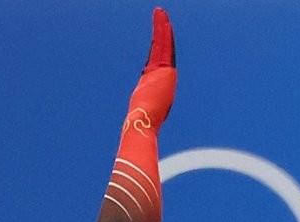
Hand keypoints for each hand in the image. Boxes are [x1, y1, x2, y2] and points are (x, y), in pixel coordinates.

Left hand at [124, 8, 175, 135]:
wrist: (144, 121)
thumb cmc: (142, 122)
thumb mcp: (140, 114)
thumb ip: (141, 114)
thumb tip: (134, 131)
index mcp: (154, 83)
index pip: (156, 60)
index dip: (158, 46)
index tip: (159, 34)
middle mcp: (161, 75)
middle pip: (161, 49)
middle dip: (161, 32)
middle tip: (160, 15)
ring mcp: (164, 71)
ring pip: (162, 44)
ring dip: (161, 27)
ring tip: (160, 12)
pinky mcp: (165, 68)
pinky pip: (163, 45)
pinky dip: (162, 31)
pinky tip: (162, 19)